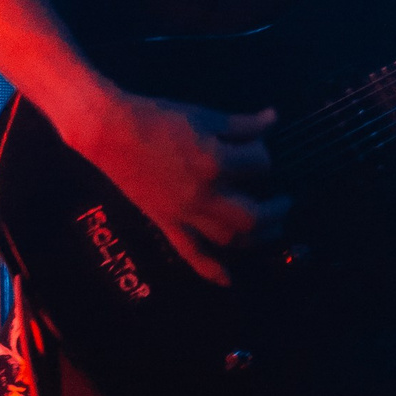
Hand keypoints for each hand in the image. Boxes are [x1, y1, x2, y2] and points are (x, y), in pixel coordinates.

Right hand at [64, 89, 286, 286]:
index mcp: (216, 163)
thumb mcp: (205, 116)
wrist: (109, 132)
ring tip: (269, 230)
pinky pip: (189, 252)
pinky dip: (209, 269)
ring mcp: (184, 214)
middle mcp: (204, 195)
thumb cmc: (158, 117)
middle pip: (253, 216)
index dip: (265, 156)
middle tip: (285, 203)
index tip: (261, 149)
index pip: (259, 165)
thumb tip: (274, 120)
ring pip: (228, 239)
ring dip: (255, 240)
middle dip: (276, 212)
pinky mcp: (166, 222)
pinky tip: (227, 280)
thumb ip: (243, 125)